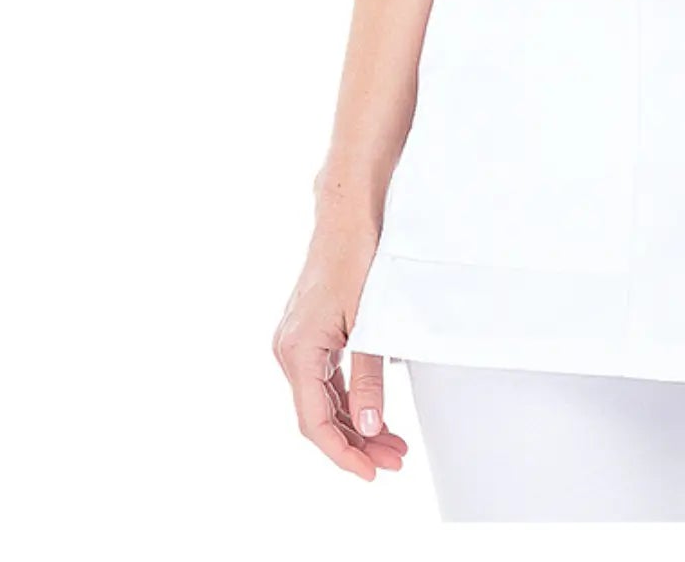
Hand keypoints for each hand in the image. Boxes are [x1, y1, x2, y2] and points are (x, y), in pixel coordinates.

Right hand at [271, 223, 408, 479]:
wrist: (347, 213)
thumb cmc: (357, 256)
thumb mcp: (369, 321)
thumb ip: (368, 376)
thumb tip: (369, 425)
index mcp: (298, 350)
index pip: (316, 422)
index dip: (344, 454)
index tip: (373, 472)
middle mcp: (289, 350)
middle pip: (319, 416)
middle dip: (357, 443)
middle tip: (395, 459)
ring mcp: (296, 343)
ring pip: (322, 401)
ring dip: (355, 424)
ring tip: (393, 442)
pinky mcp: (309, 335)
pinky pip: (324, 381)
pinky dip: (348, 400)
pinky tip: (374, 413)